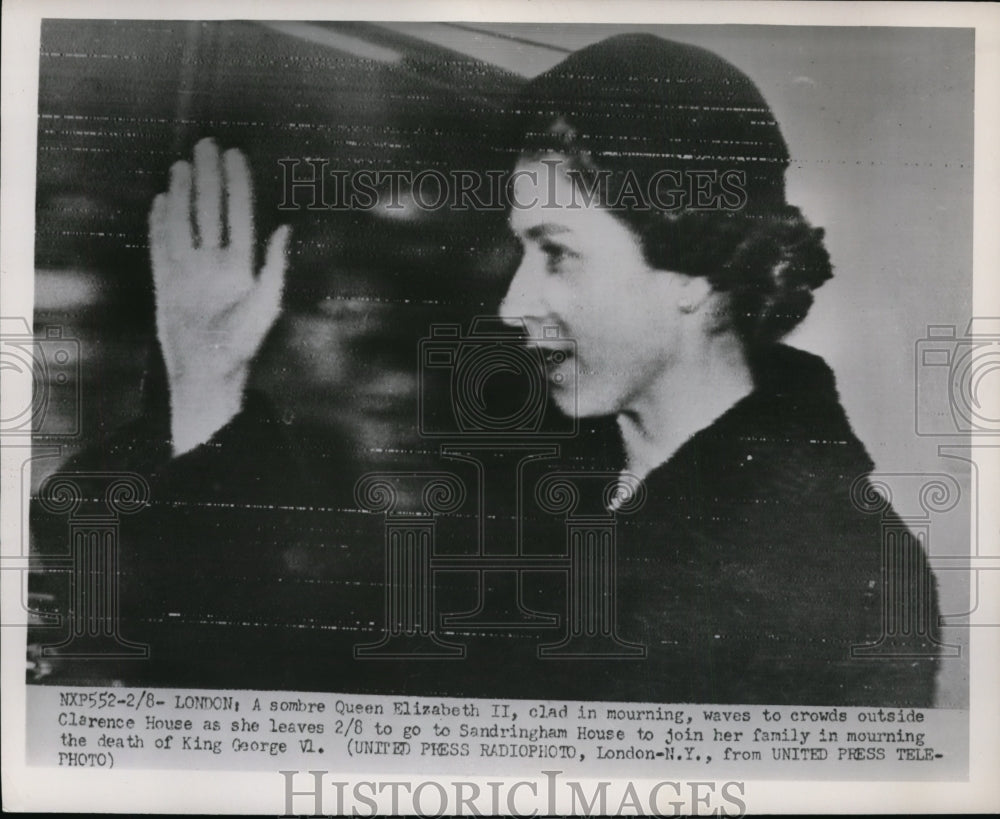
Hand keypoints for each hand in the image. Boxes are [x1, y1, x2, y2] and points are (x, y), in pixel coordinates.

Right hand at [149, 138, 289, 454]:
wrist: (207, 371)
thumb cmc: (242, 343)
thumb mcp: (267, 304)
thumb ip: (276, 266)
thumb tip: (286, 228)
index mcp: (242, 265)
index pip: (239, 215)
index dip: (237, 184)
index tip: (234, 155)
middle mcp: (216, 263)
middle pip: (211, 210)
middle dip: (210, 178)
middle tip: (206, 144)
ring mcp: (190, 270)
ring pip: (186, 222)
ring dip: (185, 193)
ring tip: (182, 165)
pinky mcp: (167, 282)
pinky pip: (161, 246)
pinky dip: (160, 223)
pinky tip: (162, 201)